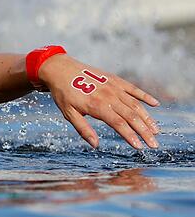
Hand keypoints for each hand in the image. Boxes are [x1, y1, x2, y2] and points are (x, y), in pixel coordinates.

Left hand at [39, 54, 159, 149]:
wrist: (60, 69)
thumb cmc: (63, 94)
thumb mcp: (68, 113)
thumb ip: (83, 129)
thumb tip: (95, 145)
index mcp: (97, 106)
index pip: (119, 123)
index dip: (130, 136)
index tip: (140, 147)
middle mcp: (108, 96)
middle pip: (131, 116)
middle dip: (144, 131)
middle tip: (154, 144)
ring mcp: (113, 86)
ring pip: (135, 104)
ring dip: (147, 118)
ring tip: (156, 130)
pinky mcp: (115, 79)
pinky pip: (133, 89)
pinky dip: (145, 96)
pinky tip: (155, 104)